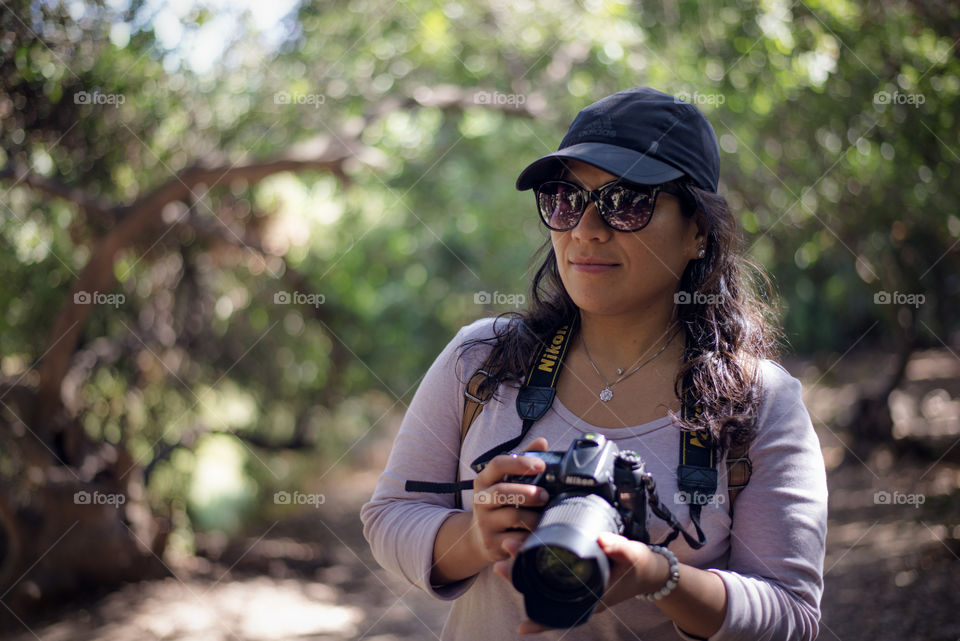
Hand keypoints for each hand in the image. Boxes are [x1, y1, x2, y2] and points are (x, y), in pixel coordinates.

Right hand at [468, 437, 550, 565]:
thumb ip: (522, 461)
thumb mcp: (505, 482)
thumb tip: (542, 442)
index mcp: (484, 480)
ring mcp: (485, 523)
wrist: (479, 537)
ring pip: (513, 516)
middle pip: (502, 492)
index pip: (498, 464)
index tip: (541, 466)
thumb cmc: (499, 503)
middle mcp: (481, 500)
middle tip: (545, 495)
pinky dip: (531, 536)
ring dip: (534, 516)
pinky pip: (516, 539)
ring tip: (545, 516)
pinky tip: (538, 533)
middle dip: (528, 493)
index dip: (520, 463)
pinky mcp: (491, 543)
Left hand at [492, 532, 669, 634]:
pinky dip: (537, 572)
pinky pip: (553, 579)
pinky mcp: (577, 577)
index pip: (561, 614)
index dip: (540, 619)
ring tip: (503, 561)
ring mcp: (578, 589)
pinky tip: (522, 562)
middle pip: (545, 597)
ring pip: (546, 588)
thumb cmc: (641, 567)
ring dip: (525, 576)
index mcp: (592, 599)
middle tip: (500, 567)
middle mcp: (582, 599)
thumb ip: (619, 548)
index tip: (522, 621)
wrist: (651, 571)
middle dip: (522, 584)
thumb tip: (601, 539)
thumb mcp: (633, 555)